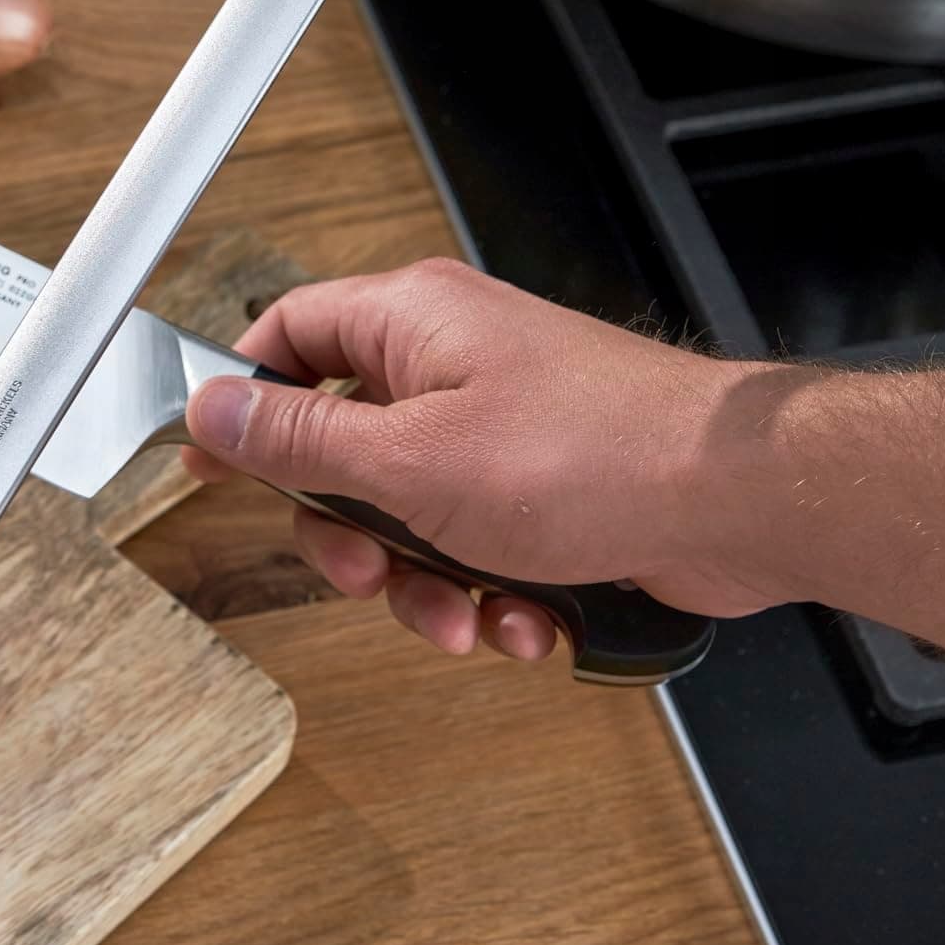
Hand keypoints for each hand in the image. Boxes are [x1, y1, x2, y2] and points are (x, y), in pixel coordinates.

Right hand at [182, 259, 798, 660]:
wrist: (736, 503)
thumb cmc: (596, 454)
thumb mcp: (412, 462)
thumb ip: (302, 441)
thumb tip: (216, 412)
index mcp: (411, 324)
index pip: (288, 334)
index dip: (242, 400)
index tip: (209, 463)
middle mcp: (453, 366)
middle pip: (342, 450)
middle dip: (351, 535)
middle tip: (368, 570)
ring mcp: (501, 429)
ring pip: (409, 519)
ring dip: (426, 587)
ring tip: (469, 616)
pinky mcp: (545, 491)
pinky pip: (477, 551)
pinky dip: (491, 597)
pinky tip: (527, 621)